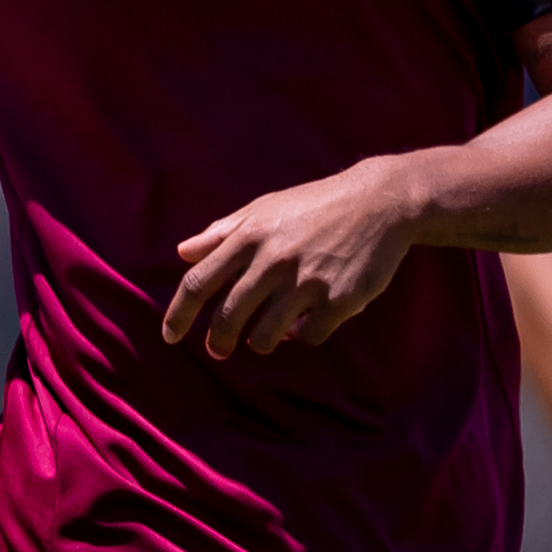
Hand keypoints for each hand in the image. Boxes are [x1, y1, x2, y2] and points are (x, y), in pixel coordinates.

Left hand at [163, 160, 418, 358]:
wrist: (381, 201)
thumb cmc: (316, 205)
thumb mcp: (266, 208)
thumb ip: (223, 232)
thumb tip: (183, 252)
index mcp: (250, 236)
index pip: (198, 283)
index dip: (178, 315)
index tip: (170, 336)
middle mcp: (273, 260)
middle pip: (227, 318)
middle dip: (218, 341)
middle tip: (219, 349)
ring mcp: (307, 282)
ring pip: (265, 336)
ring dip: (260, 342)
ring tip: (265, 336)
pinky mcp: (339, 300)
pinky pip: (308, 336)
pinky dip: (302, 334)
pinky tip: (307, 320)